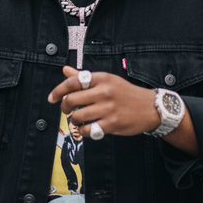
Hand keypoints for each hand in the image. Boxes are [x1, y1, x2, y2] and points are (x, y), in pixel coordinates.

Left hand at [48, 67, 199, 155]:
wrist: (151, 108)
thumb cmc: (126, 93)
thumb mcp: (107, 80)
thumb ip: (85, 77)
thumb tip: (65, 70)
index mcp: (102, 78)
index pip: (74, 81)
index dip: (58, 90)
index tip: (52, 98)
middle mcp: (104, 92)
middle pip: (72, 99)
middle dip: (64, 107)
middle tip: (66, 110)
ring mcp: (108, 109)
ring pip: (77, 116)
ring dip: (73, 120)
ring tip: (77, 120)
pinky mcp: (112, 124)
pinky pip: (88, 130)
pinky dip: (83, 132)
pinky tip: (87, 129)